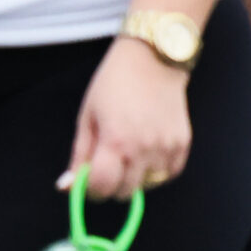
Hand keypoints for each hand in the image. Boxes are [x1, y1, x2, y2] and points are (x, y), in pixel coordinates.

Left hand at [62, 37, 191, 200]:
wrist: (154, 58)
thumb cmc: (114, 84)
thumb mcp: (87, 118)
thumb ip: (79, 156)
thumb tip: (67, 187)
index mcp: (115, 142)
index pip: (101, 188)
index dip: (91, 188)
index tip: (90, 176)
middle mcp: (144, 148)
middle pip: (125, 192)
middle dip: (113, 184)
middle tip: (111, 162)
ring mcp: (167, 145)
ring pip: (148, 185)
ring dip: (137, 176)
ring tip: (132, 153)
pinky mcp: (183, 141)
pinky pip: (169, 173)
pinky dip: (158, 170)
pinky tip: (150, 153)